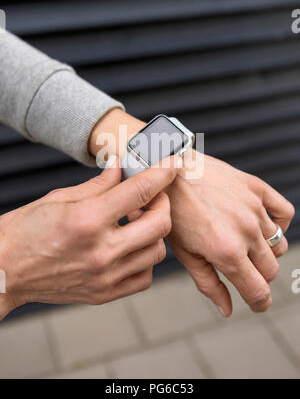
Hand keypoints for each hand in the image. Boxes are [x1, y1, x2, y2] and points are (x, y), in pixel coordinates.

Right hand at [0, 156, 177, 319]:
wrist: (3, 270)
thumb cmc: (24, 230)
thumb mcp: (59, 197)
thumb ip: (98, 185)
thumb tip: (122, 168)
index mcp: (88, 220)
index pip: (140, 190)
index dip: (162, 172)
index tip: (173, 162)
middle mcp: (101, 251)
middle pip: (159, 223)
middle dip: (162, 202)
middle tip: (150, 195)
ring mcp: (105, 277)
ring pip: (157, 251)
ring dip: (153, 231)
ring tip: (134, 222)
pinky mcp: (104, 294)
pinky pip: (144, 277)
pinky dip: (144, 259)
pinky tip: (129, 247)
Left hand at [167, 152, 294, 316]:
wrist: (168, 173)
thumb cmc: (172, 214)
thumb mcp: (184, 254)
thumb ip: (209, 284)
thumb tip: (226, 310)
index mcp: (226, 252)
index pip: (259, 290)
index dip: (259, 303)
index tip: (256, 303)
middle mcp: (246, 231)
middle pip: (271, 270)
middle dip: (258, 277)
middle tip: (240, 268)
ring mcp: (253, 208)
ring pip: (278, 245)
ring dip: (265, 251)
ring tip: (243, 243)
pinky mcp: (256, 188)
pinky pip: (284, 212)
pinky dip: (278, 222)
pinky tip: (261, 224)